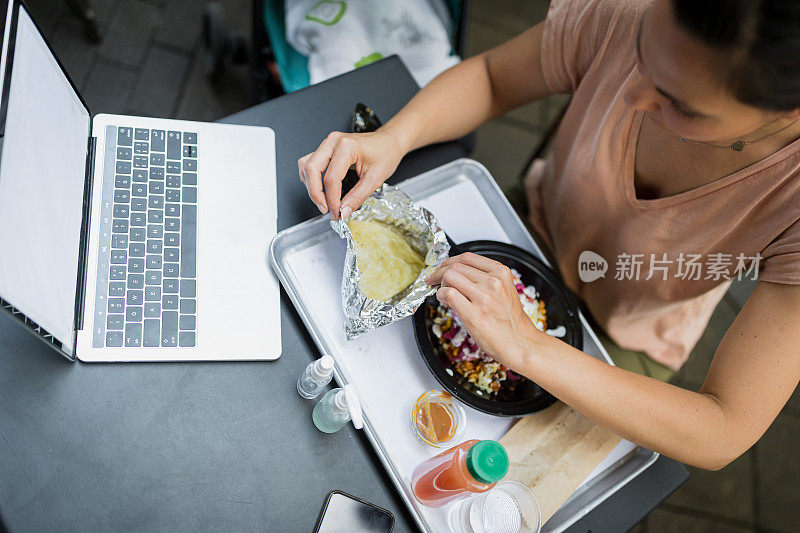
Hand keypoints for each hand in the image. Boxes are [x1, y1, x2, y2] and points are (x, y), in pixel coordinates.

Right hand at [297, 129, 405, 219]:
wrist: (388, 142)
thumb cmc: (385, 153)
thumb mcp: (375, 179)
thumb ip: (358, 197)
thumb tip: (344, 211)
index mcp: (347, 147)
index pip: (331, 178)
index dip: (332, 200)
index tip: (337, 213)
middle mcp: (333, 142)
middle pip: (311, 169)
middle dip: (315, 193)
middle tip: (326, 209)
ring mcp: (328, 143)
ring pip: (306, 165)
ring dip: (311, 186)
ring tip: (323, 201)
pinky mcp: (326, 148)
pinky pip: (309, 163)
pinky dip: (311, 178)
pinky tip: (321, 189)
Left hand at [425, 253, 542, 366]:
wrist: (519, 342)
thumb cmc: (510, 320)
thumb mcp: (505, 290)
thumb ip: (485, 278)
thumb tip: (458, 274)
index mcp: (500, 273)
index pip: (467, 257)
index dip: (449, 261)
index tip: (442, 267)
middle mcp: (493, 282)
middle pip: (455, 266)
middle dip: (439, 272)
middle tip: (433, 280)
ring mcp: (483, 297)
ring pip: (449, 277)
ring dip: (440, 284)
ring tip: (442, 293)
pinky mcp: (473, 313)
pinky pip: (448, 294)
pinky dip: (441, 296)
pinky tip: (445, 302)